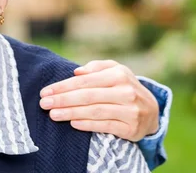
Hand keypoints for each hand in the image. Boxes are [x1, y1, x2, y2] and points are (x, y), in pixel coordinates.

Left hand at [39, 60, 158, 141]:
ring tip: (53, 114)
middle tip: (44, 104)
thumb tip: (76, 72)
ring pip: (94, 111)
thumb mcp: (114, 70)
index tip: (45, 91)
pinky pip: (105, 126)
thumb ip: (95, 67)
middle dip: (62, 100)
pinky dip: (87, 125)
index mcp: (118, 75)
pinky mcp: (131, 128)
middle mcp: (126, 92)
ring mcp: (130, 111)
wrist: (151, 109)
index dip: (63, 87)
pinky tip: (72, 123)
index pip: (84, 81)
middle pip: (87, 96)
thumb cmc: (123, 86)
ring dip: (70, 113)